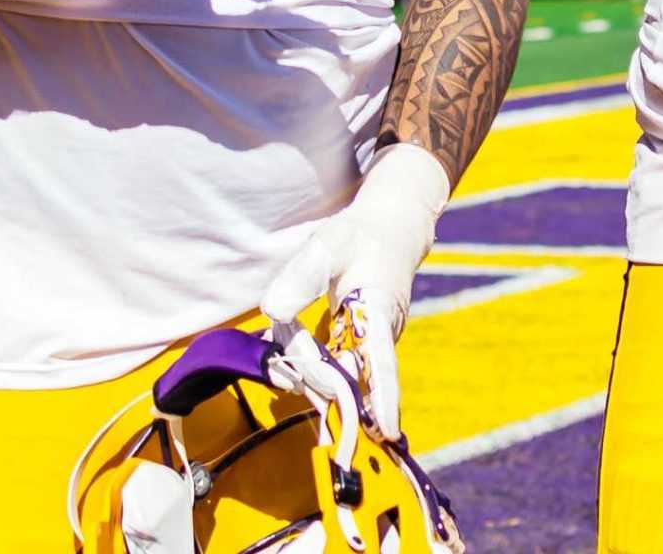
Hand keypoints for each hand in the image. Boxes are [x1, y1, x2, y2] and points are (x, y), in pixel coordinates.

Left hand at [260, 142, 450, 439]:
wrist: (390, 232)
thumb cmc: (360, 237)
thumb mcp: (328, 246)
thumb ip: (300, 276)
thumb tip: (273, 311)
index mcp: (379, 313)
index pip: (382, 363)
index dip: (382, 398)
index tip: (385, 431)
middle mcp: (380, 338)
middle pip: (349, 380)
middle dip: (321, 390)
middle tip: (297, 385)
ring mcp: (370, 348)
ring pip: (339, 378)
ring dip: (311, 379)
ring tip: (291, 365)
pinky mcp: (358, 350)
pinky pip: (334, 370)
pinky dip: (311, 371)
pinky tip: (289, 365)